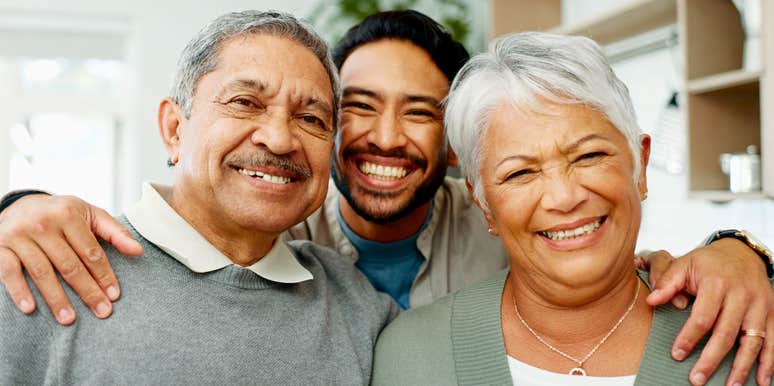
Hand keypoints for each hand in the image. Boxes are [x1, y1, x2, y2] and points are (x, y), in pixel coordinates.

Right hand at [0, 194, 142, 324]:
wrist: (22, 204)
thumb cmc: (62, 214)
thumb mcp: (90, 215)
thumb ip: (115, 232)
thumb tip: (138, 251)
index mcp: (69, 214)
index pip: (91, 252)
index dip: (104, 275)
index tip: (114, 295)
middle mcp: (43, 224)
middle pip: (69, 265)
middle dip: (87, 291)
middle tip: (101, 311)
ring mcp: (20, 235)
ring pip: (42, 272)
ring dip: (56, 298)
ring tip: (70, 319)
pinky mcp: (0, 247)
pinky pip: (10, 272)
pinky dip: (19, 291)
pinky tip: (30, 309)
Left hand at [645, 240, 773, 385]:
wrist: (742, 252)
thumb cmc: (709, 262)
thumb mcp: (685, 264)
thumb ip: (667, 282)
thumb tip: (651, 301)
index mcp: (717, 284)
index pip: (703, 317)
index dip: (689, 337)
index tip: (677, 354)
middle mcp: (741, 296)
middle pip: (726, 333)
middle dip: (711, 359)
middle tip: (696, 378)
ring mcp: (759, 306)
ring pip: (752, 341)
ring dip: (742, 367)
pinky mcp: (771, 313)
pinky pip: (772, 340)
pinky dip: (769, 362)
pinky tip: (761, 380)